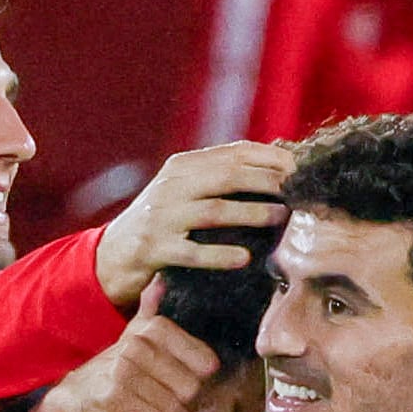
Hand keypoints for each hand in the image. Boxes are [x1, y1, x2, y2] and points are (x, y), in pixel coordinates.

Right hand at [36, 279, 221, 411]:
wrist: (72, 393)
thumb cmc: (112, 370)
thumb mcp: (131, 337)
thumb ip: (149, 312)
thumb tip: (159, 281)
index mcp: (152, 329)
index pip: (204, 361)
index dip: (204, 384)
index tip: (200, 396)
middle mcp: (139, 345)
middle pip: (191, 387)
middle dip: (194, 411)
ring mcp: (125, 369)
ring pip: (175, 408)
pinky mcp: (115, 395)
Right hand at [94, 143, 292, 303]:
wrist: (111, 257)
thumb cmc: (161, 223)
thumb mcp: (183, 191)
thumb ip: (218, 177)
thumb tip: (275, 163)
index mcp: (182, 167)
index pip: (233, 153)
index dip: (269, 158)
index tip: (301, 167)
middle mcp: (172, 187)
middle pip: (227, 176)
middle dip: (266, 181)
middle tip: (299, 190)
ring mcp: (161, 218)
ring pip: (213, 211)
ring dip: (250, 213)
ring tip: (280, 217)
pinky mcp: (154, 250)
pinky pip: (192, 253)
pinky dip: (219, 255)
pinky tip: (244, 258)